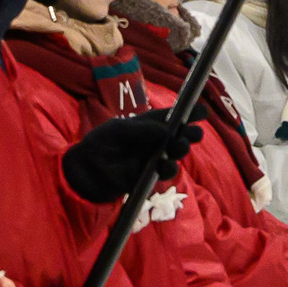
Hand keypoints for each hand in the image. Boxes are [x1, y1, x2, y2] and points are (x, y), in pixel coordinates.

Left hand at [62, 112, 200, 202]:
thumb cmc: (99, 144)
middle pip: (178, 135)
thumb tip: (167, 131)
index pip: (171, 117)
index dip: (188, 113)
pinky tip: (167, 164)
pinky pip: (164, 172)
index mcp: (146, 125)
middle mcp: (153, 141)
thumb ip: (142, 129)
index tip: (203, 110)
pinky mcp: (148, 176)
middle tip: (196, 133)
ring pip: (175, 153)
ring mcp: (152, 158)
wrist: (84, 171)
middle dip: (190, 133)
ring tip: (180, 146)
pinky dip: (168, 168)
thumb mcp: (118, 130)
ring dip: (181, 149)